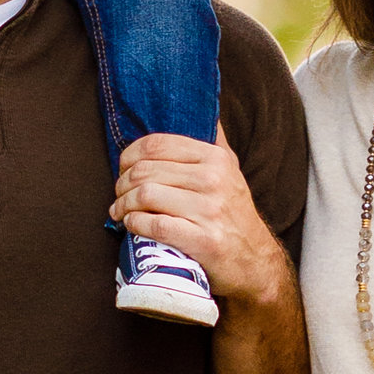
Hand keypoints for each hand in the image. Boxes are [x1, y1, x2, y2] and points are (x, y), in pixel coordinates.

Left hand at [112, 129, 285, 307]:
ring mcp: (209, 211)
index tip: (123, 168)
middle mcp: (213, 180)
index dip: (129, 155)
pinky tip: (131, 226)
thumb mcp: (231, 171)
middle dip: (122, 184)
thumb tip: (206, 110)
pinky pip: (154, 225)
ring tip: (120, 212)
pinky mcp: (202, 241)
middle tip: (118, 195)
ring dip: (123, 205)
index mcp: (216, 159)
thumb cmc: (234, 215)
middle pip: (145, 171)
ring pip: (145, 196)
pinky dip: (134, 224)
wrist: (254, 262)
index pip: (157, 144)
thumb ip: (215, 141)